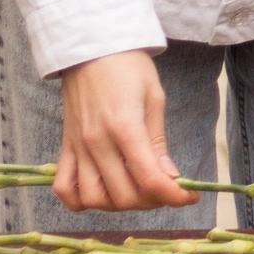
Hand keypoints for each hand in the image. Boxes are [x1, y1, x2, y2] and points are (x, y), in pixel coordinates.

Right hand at [55, 48, 192, 211]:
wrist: (91, 48)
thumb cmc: (129, 67)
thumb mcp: (154, 98)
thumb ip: (158, 142)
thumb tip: (169, 177)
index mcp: (125, 128)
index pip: (149, 179)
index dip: (174, 196)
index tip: (190, 197)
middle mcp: (97, 143)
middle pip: (123, 195)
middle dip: (151, 201)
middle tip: (166, 190)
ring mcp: (77, 148)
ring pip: (93, 199)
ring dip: (118, 204)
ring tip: (137, 191)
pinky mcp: (65, 147)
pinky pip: (63, 188)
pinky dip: (79, 200)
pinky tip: (101, 193)